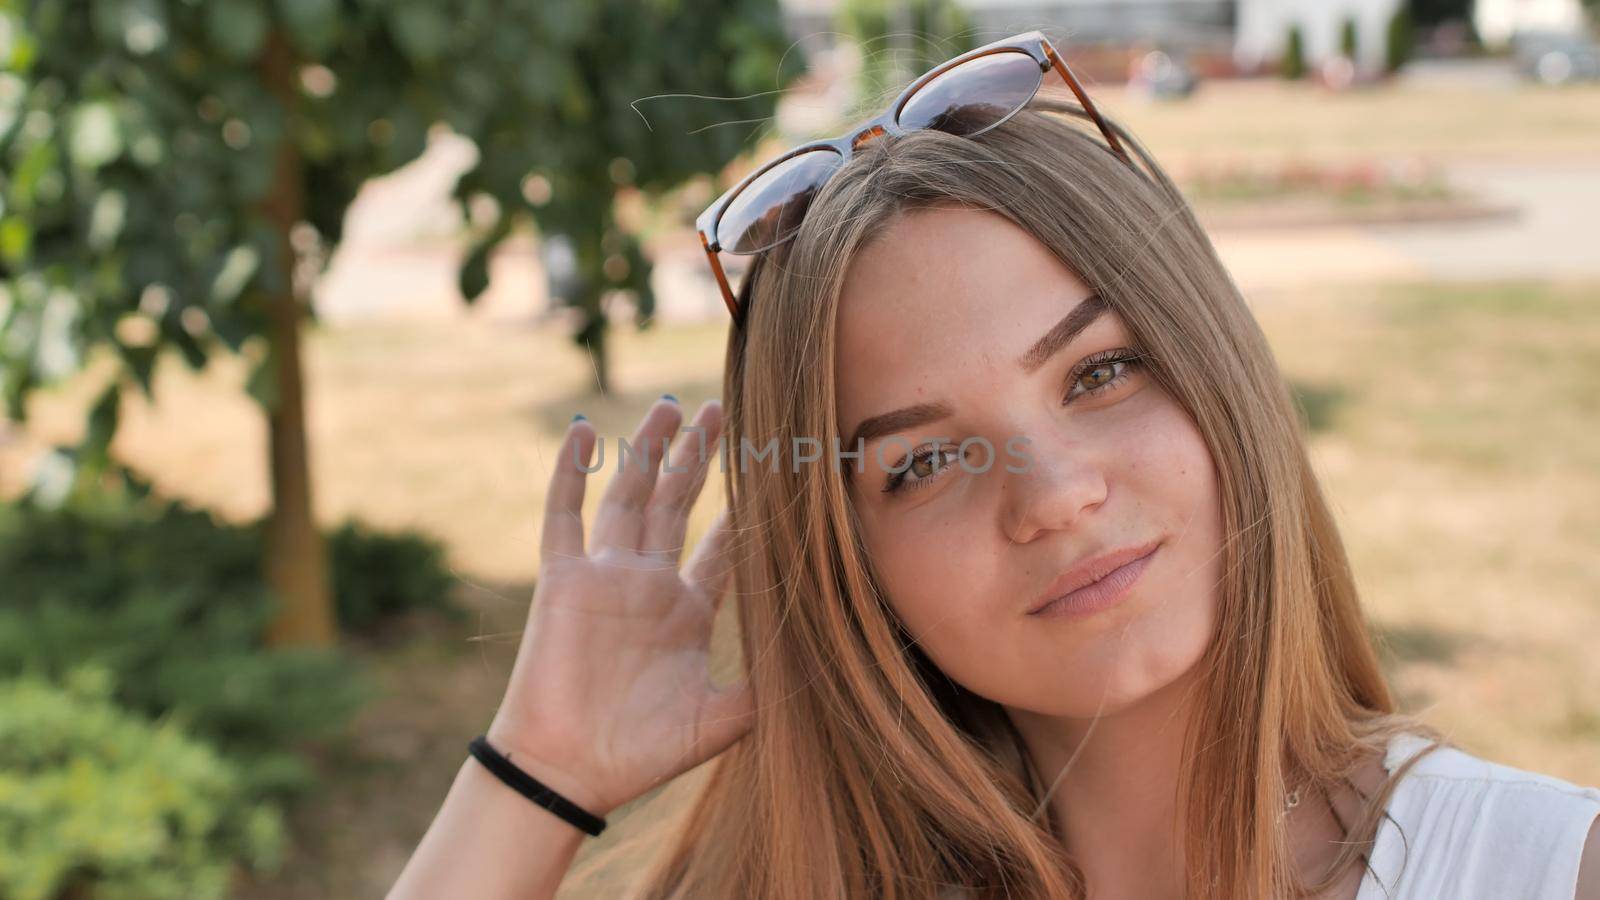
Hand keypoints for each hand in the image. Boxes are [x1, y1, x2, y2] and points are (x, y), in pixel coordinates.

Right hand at [485, 397, 753, 817]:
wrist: (572, 771)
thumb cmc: (643, 752)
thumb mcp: (721, 719)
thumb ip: (766, 689)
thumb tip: (826, 670)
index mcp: (687, 610)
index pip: (723, 545)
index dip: (747, 506)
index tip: (773, 465)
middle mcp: (648, 584)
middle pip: (677, 504)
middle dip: (698, 458)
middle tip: (721, 410)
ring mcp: (605, 578)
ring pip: (630, 496)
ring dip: (648, 450)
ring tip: (670, 406)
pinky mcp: (565, 581)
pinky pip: (565, 516)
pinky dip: (570, 473)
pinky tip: (582, 432)